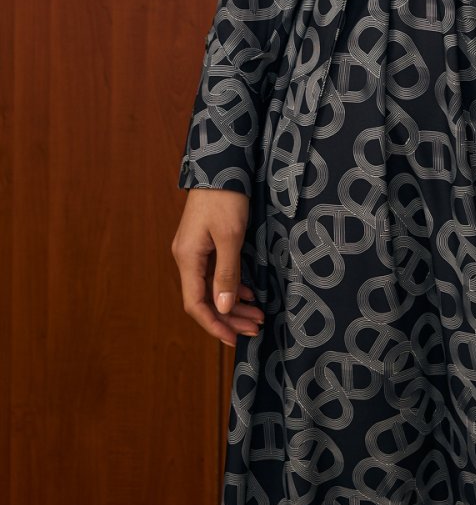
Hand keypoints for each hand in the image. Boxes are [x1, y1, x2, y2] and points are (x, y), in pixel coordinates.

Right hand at [171, 186, 264, 347]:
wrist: (221, 164)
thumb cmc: (225, 198)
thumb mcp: (230, 236)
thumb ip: (226, 273)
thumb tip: (223, 308)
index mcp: (187, 259)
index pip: (196, 304)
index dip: (215, 325)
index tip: (235, 339)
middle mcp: (187, 258)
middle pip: (205, 299)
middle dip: (230, 317)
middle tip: (256, 328)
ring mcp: (196, 250)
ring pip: (212, 287)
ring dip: (234, 303)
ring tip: (257, 316)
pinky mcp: (206, 242)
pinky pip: (216, 273)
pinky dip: (233, 285)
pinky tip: (249, 293)